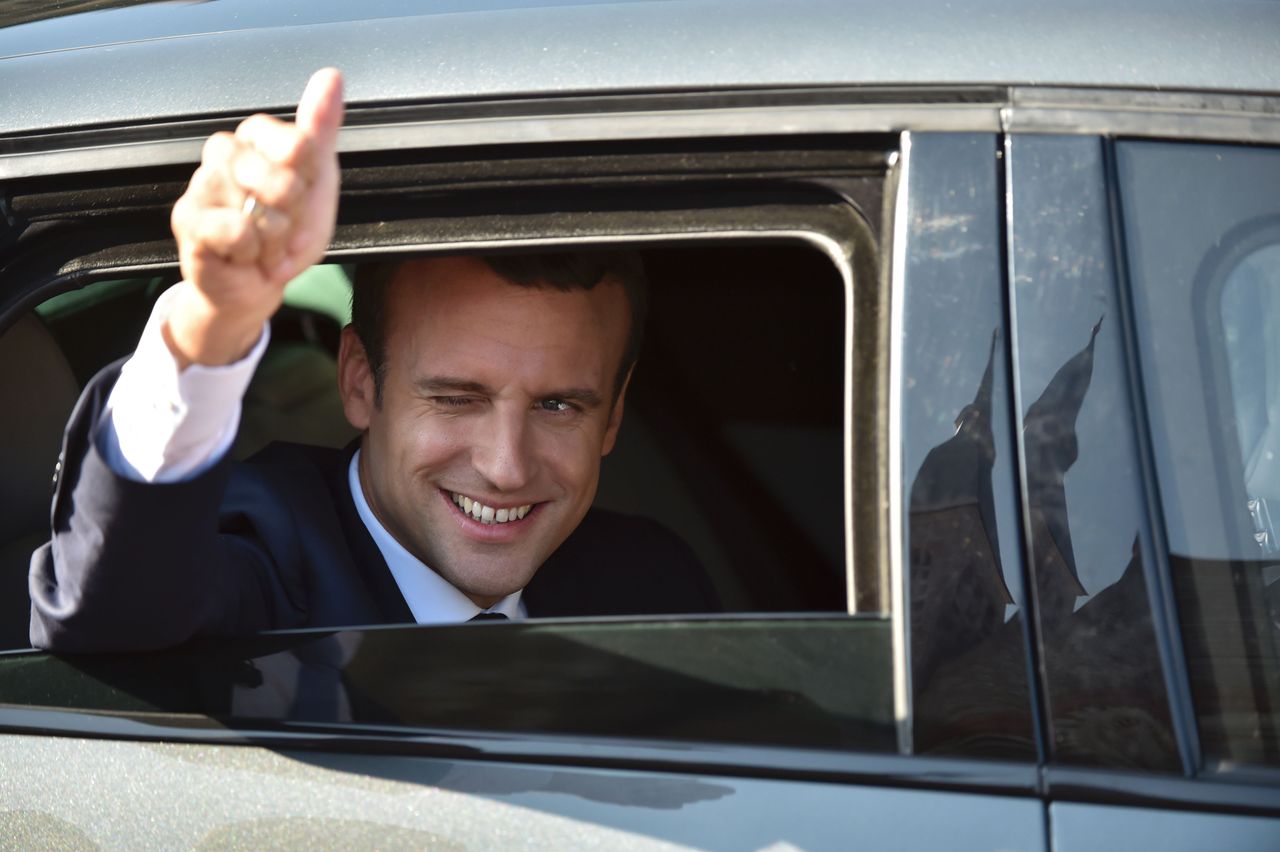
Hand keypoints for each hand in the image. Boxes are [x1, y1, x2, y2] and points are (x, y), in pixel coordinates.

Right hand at [166, 68, 344, 366]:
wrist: (256, 286)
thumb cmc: (285, 233)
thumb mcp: (317, 182)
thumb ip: (321, 129)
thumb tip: (330, 76)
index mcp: (257, 137)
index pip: (300, 145)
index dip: (310, 183)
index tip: (301, 195)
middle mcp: (224, 152)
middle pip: (284, 179)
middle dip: (295, 217)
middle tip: (281, 226)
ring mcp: (202, 183)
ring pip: (262, 210)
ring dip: (275, 239)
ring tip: (262, 242)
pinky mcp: (187, 218)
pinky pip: (237, 232)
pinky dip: (251, 253)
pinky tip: (240, 254)